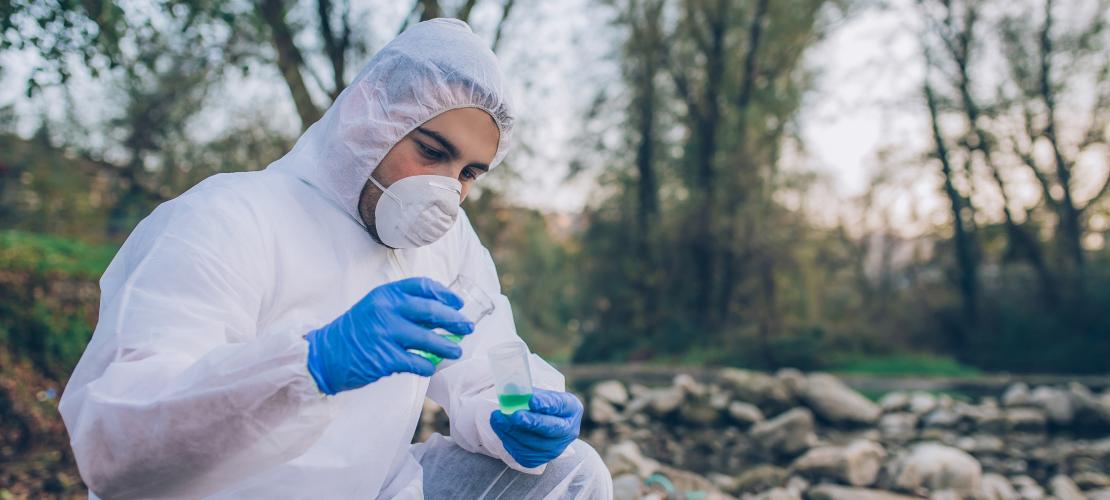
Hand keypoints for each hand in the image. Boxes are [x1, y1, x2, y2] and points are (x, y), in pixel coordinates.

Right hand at [305, 277, 473, 394]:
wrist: (325, 355)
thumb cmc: (356, 331)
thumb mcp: (376, 308)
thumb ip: (403, 308)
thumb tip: (441, 314)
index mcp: (386, 294)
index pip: (423, 286)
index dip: (445, 294)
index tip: (458, 303)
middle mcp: (387, 309)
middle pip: (432, 310)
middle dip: (454, 320)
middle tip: (467, 327)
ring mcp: (386, 334)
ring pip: (429, 339)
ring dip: (448, 346)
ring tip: (456, 351)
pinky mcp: (385, 358)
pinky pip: (417, 362)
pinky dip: (428, 366)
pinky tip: (431, 367)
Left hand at [489, 388, 582, 467]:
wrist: (539, 423)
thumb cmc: (539, 404)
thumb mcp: (538, 393)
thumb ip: (526, 391)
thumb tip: (509, 389)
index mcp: (571, 408)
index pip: (560, 406)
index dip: (546, 404)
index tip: (532, 400)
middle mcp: (568, 431)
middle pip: (551, 429)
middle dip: (531, 422)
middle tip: (515, 416)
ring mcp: (554, 449)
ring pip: (534, 443)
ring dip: (513, 431)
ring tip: (498, 418)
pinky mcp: (538, 460)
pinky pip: (522, 452)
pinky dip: (508, 440)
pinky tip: (500, 428)